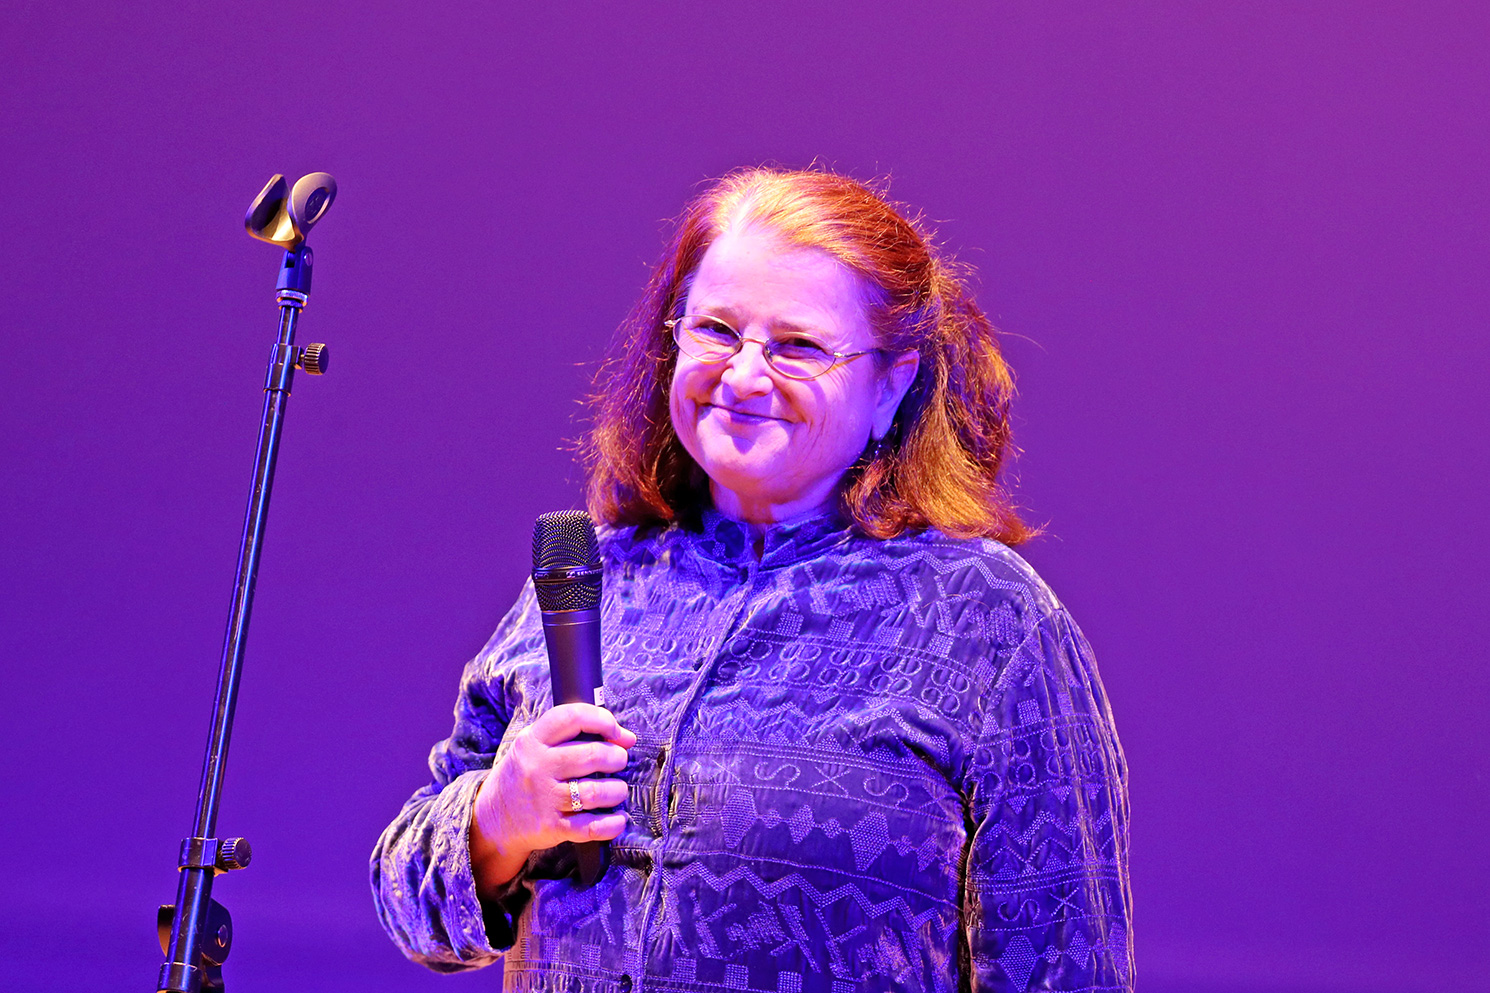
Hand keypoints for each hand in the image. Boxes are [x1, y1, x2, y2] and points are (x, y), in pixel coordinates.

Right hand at [469, 703, 636, 893]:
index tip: (618, 733)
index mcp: (533, 741)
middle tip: (618, 762)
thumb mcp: (533, 746)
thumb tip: (626, 737)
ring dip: (617, 791)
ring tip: (617, 790)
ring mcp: (544, 798)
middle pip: (593, 755)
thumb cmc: (525, 776)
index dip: (604, 720)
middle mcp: (537, 767)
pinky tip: (618, 819)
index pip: (573, 717)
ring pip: (596, 792)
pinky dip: (612, 824)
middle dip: (617, 758)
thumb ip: (571, 735)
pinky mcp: (552, 827)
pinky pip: (591, 827)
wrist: (494, 817)